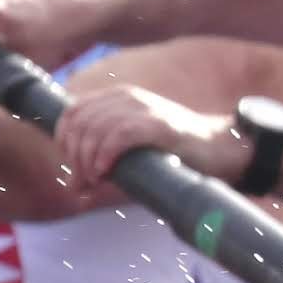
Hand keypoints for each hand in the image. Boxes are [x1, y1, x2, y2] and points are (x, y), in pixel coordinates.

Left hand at [50, 86, 241, 203]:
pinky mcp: (160, 125)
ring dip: (88, 162)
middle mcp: (127, 97)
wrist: (219, 148)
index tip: (73, 167)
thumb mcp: (132, 146)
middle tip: (83, 184)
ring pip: (95, 130)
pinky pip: (119, 136)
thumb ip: (104, 156)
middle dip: (75, 158)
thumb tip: (74, 186)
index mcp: (118, 97)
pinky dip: (105, 156)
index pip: (72, 111)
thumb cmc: (174, 153)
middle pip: (81, 124)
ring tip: (95, 182)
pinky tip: (106, 173)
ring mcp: (145, 109)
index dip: (64, 140)